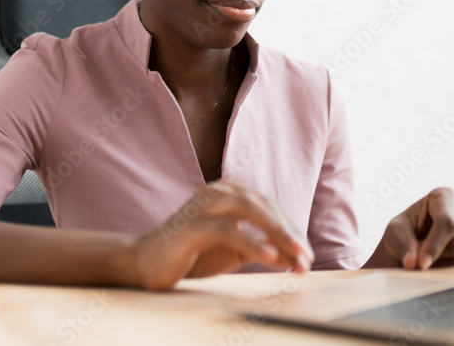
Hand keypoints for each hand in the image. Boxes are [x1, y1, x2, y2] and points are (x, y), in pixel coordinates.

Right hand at [125, 179, 313, 289]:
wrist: (146, 262)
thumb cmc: (192, 254)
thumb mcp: (234, 251)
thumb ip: (262, 248)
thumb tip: (297, 258)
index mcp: (228, 192)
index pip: (269, 206)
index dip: (291, 229)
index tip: (307, 256)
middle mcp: (216, 191)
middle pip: (263, 205)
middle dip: (290, 231)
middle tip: (308, 256)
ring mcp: (202, 206)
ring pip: (249, 210)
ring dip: (278, 233)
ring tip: (298, 255)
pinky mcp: (191, 226)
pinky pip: (227, 231)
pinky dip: (252, 243)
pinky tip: (270, 257)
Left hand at [365, 187, 453, 269]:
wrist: (414, 241)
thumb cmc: (404, 231)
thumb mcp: (395, 232)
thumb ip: (402, 244)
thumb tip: (411, 263)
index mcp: (445, 196)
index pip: (447, 222)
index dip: (434, 245)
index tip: (421, 264)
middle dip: (435, 256)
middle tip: (417, 259)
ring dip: (440, 265)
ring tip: (426, 256)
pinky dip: (449, 270)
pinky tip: (439, 260)